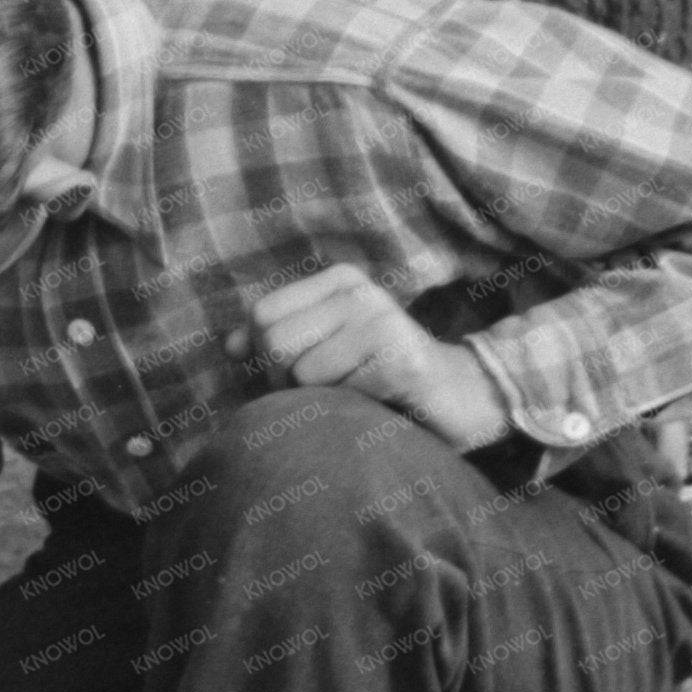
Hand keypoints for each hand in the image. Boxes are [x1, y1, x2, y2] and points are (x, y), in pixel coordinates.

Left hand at [228, 266, 513, 450]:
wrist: (460, 400)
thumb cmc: (384, 378)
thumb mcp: (328, 350)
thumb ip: (279, 343)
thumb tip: (230, 345)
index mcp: (339, 281)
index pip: (262, 315)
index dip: (266, 357)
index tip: (300, 375)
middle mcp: (361, 291)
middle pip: (274, 341)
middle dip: (285, 382)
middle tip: (325, 394)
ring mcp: (382, 321)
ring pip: (300, 370)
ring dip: (317, 400)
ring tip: (352, 398)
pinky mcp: (399, 359)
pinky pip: (335, 392)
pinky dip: (346, 411)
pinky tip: (375, 406)